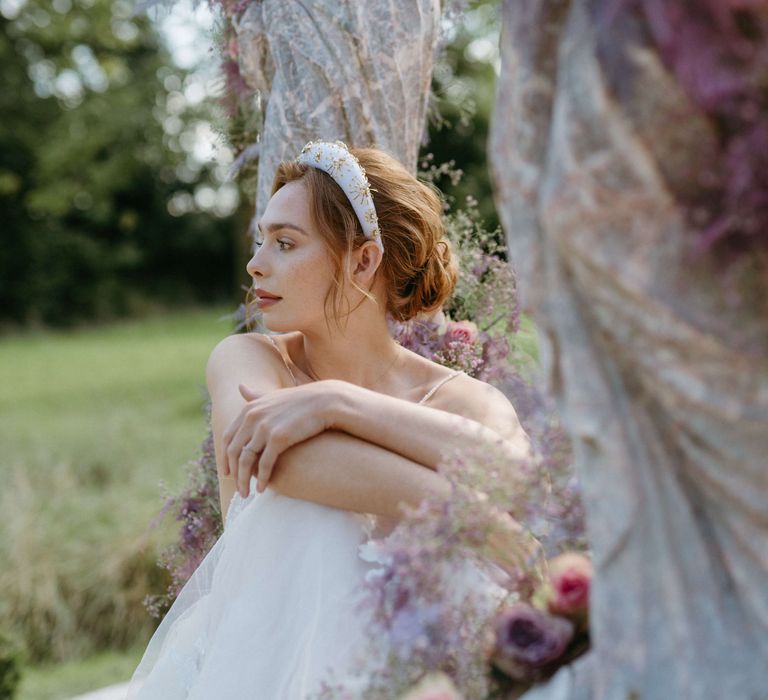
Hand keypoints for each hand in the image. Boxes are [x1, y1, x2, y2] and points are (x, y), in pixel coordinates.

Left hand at [222, 380, 339, 496]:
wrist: (325, 402)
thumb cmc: (301, 400)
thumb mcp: (274, 396)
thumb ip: (255, 396)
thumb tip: (239, 386)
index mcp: (249, 408)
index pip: (228, 437)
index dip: (225, 456)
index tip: (227, 471)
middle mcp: (252, 417)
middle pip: (234, 450)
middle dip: (233, 472)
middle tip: (236, 487)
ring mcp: (264, 427)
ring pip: (246, 460)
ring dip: (244, 480)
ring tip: (246, 493)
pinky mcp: (278, 438)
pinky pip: (264, 464)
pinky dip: (261, 478)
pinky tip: (262, 489)